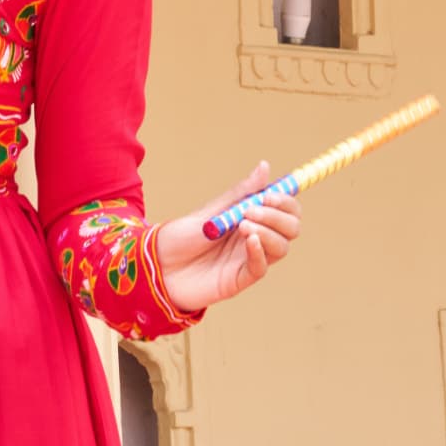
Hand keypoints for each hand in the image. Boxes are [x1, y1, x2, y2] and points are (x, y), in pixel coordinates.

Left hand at [149, 160, 299, 314]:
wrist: (155, 266)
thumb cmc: (180, 238)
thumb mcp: (211, 211)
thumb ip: (240, 193)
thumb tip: (265, 167)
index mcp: (251, 219)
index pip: (285, 210)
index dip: (286, 201)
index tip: (270, 194)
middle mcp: (255, 239)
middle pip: (290, 228)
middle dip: (278, 215)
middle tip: (252, 210)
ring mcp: (249, 259)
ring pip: (282, 247)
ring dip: (269, 232)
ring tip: (243, 225)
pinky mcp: (240, 279)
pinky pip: (262, 267)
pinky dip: (260, 251)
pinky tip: (249, 239)